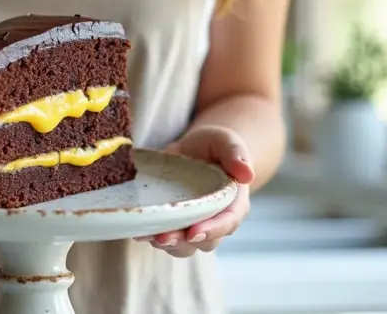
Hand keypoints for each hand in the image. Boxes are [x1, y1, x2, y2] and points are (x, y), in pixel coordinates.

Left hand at [135, 125, 253, 257]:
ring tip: (148, 235)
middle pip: (204, 241)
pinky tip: (138, 230)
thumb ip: (236, 154)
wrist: (198, 149)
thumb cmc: (216, 145)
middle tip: (163, 237)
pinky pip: (167, 238)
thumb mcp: (226, 142)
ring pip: (184, 246)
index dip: (212, 230)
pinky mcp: (176, 224)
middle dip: (183, 241)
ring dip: (167, 244)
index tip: (194, 232)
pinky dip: (152, 236)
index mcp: (234, 203)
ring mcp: (195, 225)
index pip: (227, 222)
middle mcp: (216, 220)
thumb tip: (248, 173)